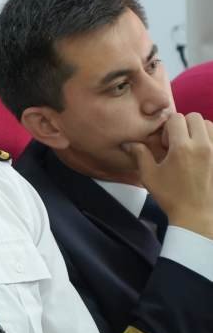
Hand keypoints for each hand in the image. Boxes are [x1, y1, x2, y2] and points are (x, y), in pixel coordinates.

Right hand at [125, 113, 212, 239]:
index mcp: (182, 148)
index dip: (168, 127)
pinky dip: (210, 141)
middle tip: (179, 143)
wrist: (197, 215)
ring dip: (200, 131)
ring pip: (211, 125)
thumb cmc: (172, 196)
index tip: (166, 143)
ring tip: (193, 148)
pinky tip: (203, 155)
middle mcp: (203, 146)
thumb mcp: (150, 176)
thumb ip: (140, 155)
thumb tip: (128, 143)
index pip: (176, 118)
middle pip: (195, 117)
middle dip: (184, 125)